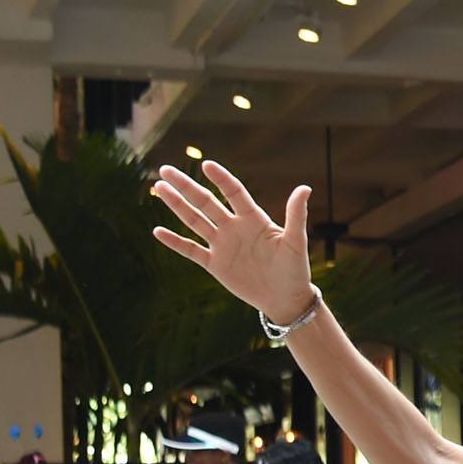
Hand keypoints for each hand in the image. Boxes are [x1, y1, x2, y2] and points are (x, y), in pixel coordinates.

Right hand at [149, 161, 318, 322]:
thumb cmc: (295, 269)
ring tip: (159, 187)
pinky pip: (191, 250)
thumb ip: (296, 215)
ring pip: (195, 221)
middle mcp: (234, 228)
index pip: (234, 193)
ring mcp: (222, 245)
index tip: (207, 164)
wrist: (286, 298)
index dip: (221, 179)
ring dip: (177, 206)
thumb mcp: (296, 242)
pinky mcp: (215, 264)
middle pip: (206, 202)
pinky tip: (158, 231)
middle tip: (166, 169)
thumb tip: (304, 188)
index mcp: (254, 219)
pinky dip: (175, 241)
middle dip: (186, 186)